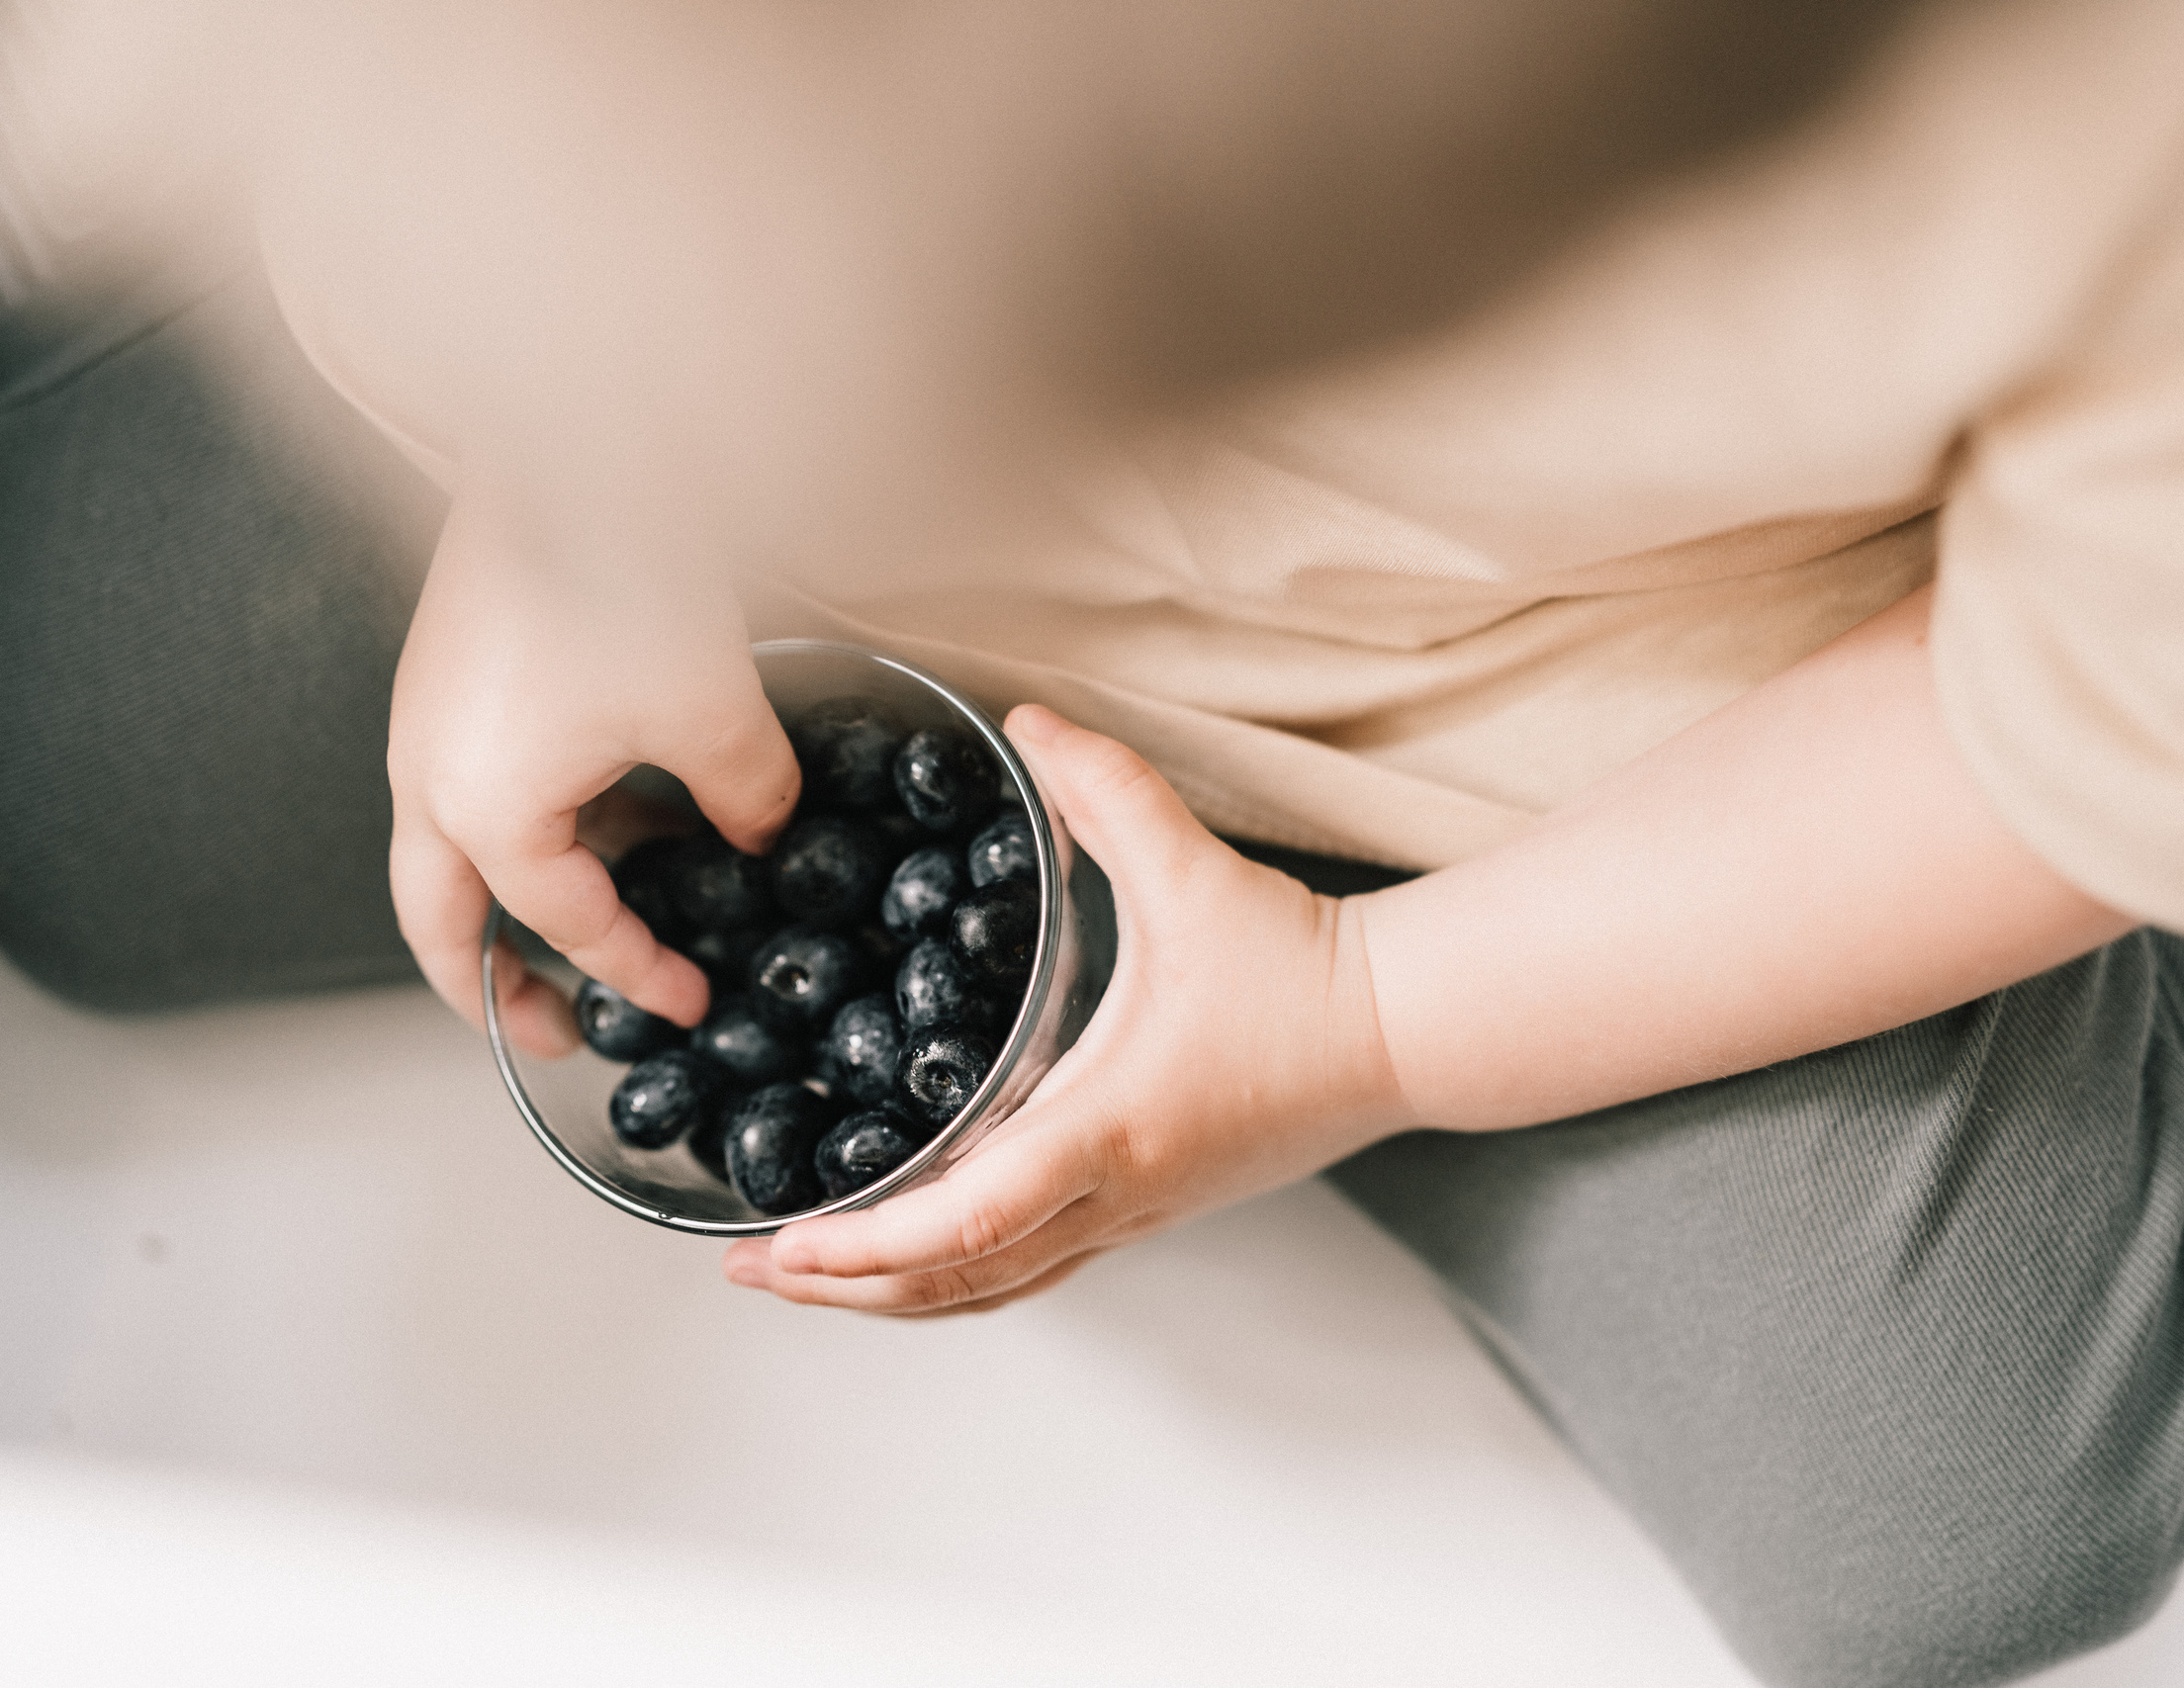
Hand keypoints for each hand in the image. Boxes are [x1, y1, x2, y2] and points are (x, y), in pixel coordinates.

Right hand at [388, 493, 797, 1055]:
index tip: (690, 1001)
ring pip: (450, 854)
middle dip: (492, 991)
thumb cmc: (622, 575)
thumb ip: (748, 798)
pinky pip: (473, 785)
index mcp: (482, 810)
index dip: (636, 972)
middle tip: (551, 1033)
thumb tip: (762, 834)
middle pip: (438, 923)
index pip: (565, 925)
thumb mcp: (715, 713)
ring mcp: (428, 722)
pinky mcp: (448, 675)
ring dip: (513, 903)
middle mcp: (428, 775)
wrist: (571, 441)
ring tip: (600, 927)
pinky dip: (529, 828)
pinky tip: (615, 816)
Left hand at [723, 705, 1411, 1314]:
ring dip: (895, 1298)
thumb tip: (1029, 723)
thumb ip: (1107, 791)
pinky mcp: (1151, 1209)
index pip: (968, 1221)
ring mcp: (1135, 1214)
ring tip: (811, 1279)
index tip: (782, 1246)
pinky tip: (919, 1257)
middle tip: (750, 1270)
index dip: (864, 1246)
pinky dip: (958, 1279)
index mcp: (1110, 1128)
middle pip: (956, 1283)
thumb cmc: (1305, 970)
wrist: (1403, 1031)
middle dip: (842, 1287)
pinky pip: (1034, 1270)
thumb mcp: (1193, 870)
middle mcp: (1115, 1194)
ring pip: (993, 1293)